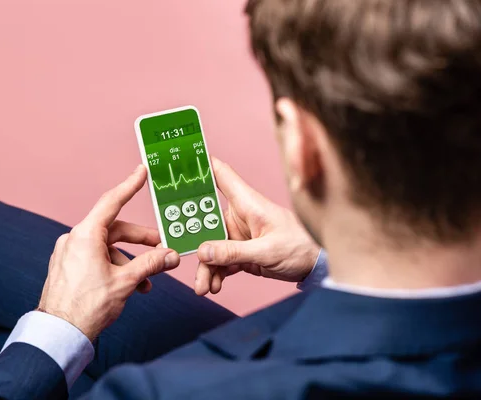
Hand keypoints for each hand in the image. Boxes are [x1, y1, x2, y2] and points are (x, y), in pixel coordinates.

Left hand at [38, 165, 180, 340]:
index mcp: (85, 235)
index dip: (130, 185)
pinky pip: (96, 258)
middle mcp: (74, 239)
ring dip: (129, 261)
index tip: (141, 171)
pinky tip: (129, 287)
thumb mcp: (125, 281)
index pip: (112, 202)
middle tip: (161, 247)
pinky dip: (114, 267)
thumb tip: (170, 255)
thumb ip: (150, 264)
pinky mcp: (67, 267)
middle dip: (140, 240)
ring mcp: (69, 253)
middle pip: (114, 229)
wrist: (59, 334)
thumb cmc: (87, 307)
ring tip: (146, 282)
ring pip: (107, 247)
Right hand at [194, 158, 320, 294]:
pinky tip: (214, 286)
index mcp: (247, 203)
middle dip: (193, 239)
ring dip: (205, 267)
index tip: (175, 165)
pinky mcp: (241, 252)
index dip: (198, 166)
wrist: (317, 267)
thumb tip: (203, 252)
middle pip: (205, 220)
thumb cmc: (301, 247)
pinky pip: (220, 261)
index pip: (219, 175)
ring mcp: (238, 234)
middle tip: (181, 255)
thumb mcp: (266, 251)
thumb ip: (234, 252)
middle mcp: (239, 215)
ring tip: (203, 287)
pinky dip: (215, 274)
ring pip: (210, 247)